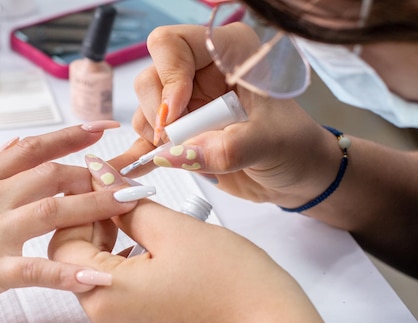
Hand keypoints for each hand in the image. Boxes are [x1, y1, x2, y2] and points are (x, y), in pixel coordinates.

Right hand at [0, 123, 139, 322]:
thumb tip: (9, 150)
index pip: (31, 149)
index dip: (69, 136)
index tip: (101, 128)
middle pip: (50, 174)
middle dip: (94, 172)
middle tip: (130, 173)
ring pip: (50, 211)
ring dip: (94, 206)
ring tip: (130, 204)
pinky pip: (32, 270)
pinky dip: (65, 273)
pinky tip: (96, 278)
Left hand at [48, 155, 320, 322]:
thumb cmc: (232, 281)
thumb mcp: (173, 228)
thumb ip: (127, 202)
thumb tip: (99, 176)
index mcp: (106, 296)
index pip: (62, 245)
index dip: (80, 212)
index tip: (106, 193)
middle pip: (79, 267)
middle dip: (98, 231)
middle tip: (129, 207)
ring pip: (102, 287)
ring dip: (115, 254)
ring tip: (148, 232)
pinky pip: (122, 309)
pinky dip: (130, 281)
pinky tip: (158, 263)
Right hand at [118, 24, 342, 208]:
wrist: (296, 175)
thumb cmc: (294, 145)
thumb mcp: (268, 143)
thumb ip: (225, 148)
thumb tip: (173, 154)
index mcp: (227, 51)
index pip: (172, 44)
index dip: (167, 77)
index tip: (175, 114)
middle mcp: (201, 72)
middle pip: (151, 79)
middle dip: (157, 114)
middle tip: (176, 141)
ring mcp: (188, 103)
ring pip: (145, 111)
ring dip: (154, 137)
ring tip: (182, 157)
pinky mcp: (180, 133)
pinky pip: (147, 140)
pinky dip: (140, 155)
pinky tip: (131, 168)